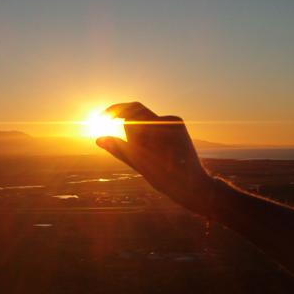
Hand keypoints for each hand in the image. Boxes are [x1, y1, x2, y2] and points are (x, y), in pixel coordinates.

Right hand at [96, 102, 213, 213]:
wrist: (194, 185)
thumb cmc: (166, 178)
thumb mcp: (139, 164)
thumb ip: (118, 149)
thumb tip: (98, 139)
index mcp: (157, 128)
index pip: (131, 108)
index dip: (114, 109)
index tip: (101, 117)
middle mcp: (168, 120)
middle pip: (138, 117)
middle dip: (129, 131)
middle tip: (134, 154)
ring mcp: (176, 122)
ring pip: (147, 122)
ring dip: (140, 135)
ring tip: (149, 158)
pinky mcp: (180, 127)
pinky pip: (157, 126)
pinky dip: (150, 135)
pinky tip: (157, 153)